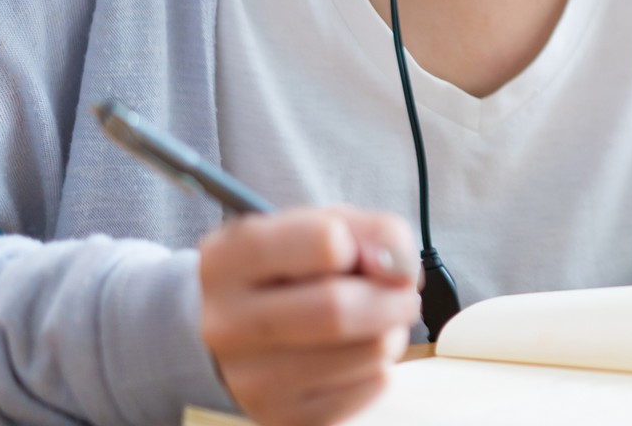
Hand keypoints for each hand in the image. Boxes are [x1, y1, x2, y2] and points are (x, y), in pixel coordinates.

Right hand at [199, 206, 421, 425]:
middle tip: (404, 294)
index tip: (369, 254)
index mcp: (229, 260)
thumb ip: (372, 232)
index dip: (365, 245)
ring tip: (379, 322)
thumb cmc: (292, 269)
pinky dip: (382, 367)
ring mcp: (250, 380)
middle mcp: (227, 324)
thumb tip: (399, 269)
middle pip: (338, 308)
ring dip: (393, 332)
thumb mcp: (324, 226)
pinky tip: (359, 353)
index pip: (324, 242)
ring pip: (365, 352)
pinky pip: (368, 389)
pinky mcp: (282, 417)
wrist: (242, 332)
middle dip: (392, 297)